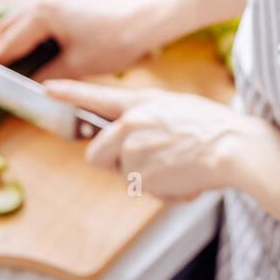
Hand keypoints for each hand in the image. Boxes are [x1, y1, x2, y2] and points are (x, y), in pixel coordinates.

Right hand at [0, 0, 177, 81]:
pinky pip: (35, 12)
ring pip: (20, 17)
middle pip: (7, 26)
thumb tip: (28, 87)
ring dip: (10, 37)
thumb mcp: (77, 65)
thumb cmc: (115, 42)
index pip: (8, 43)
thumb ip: (47, 75)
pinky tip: (27, 44)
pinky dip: (26, 28)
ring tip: (1, 61)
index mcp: (42, 13)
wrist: (146, 19)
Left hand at [43, 78, 248, 201]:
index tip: (47, 89)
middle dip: (113, 162)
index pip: (95, 97)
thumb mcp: (173, 107)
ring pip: (122, 174)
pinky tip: (181, 177)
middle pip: (96, 154)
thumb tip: (127, 135)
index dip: (69, 93)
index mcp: (140, 102)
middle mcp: (130, 125)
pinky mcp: (141, 178)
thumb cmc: (211, 126)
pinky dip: (159, 189)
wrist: (232, 147)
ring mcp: (133, 152)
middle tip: (146, 159)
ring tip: (174, 164)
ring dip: (142, 175)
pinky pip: (141, 190)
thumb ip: (144, 117)